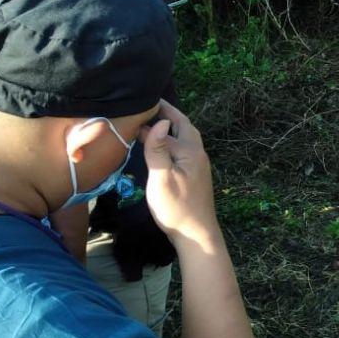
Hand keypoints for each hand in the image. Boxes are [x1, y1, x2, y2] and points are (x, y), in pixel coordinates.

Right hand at [141, 100, 219, 248]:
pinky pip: (185, 148)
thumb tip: (159, 121)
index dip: (155, 114)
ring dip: (173, 126)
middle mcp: (198, 153)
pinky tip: (164, 146)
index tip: (140, 103)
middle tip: (152, 104)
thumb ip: (158, 149)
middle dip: (170, 113)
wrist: (196, 234)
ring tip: (155, 120)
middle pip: (184, 126)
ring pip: (186, 137)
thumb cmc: (176, 207)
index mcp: (190, 150)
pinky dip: (174, 140)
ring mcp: (199, 164)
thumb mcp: (161, 177)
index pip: (170, 125)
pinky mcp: (196, 174)